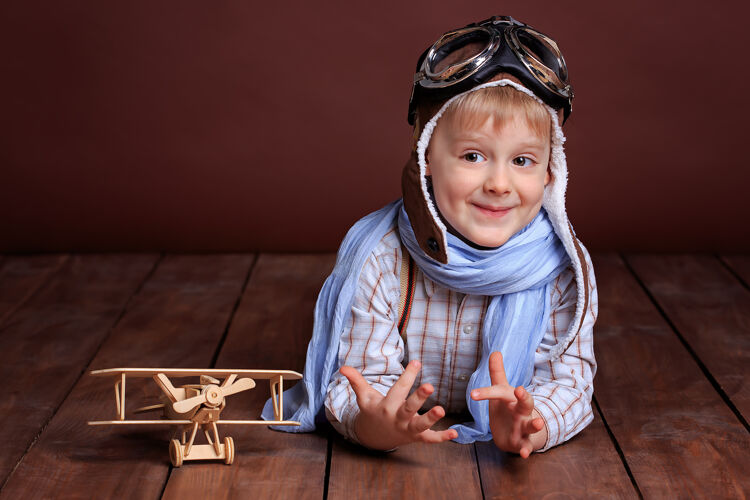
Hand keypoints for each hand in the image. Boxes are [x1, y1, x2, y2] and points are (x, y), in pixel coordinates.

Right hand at [339, 360, 457, 449]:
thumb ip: (356, 381)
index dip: (408, 376)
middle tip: (429, 386)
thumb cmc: (373, 411)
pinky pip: (430, 440)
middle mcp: (398, 419)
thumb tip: (343, 367)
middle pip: (409, 408)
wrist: (375, 437)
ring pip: (420, 426)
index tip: (417, 362)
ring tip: (442, 409)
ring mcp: (408, 430)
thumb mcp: (364, 396)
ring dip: (431, 419)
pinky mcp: (417, 438)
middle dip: (419, 398)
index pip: (398, 389)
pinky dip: (442, 438)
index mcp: (386, 407)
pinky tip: (455, 434)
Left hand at [470, 351, 546, 457]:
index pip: (500, 392)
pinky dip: (526, 450)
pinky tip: (524, 454)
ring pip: (531, 425)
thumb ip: (497, 373)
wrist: (515, 432)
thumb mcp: (501, 391)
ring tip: (538, 423)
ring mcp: (523, 427)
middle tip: (521, 391)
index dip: (486, 392)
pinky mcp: (523, 442)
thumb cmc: (507, 408)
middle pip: (526, 403)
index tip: (472, 394)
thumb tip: (495, 351)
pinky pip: (526, 446)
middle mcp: (521, 412)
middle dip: (524, 397)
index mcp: (512, 399)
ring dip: (535, 424)